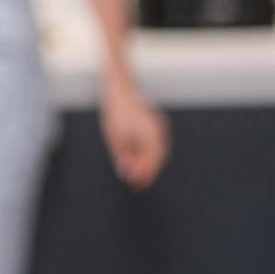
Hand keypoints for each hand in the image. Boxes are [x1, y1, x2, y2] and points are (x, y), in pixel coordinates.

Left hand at [100, 76, 168, 190]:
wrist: (119, 87)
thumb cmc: (116, 112)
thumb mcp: (115, 137)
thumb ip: (123, 156)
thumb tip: (127, 175)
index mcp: (152, 133)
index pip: (153, 160)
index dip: (145, 175)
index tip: (137, 186)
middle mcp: (159, 129)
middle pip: (157, 157)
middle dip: (147, 171)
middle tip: (136, 186)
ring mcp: (158, 125)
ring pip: (157, 151)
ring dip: (148, 163)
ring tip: (136, 176)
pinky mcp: (154, 122)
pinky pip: (154, 143)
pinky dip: (148, 153)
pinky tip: (137, 159)